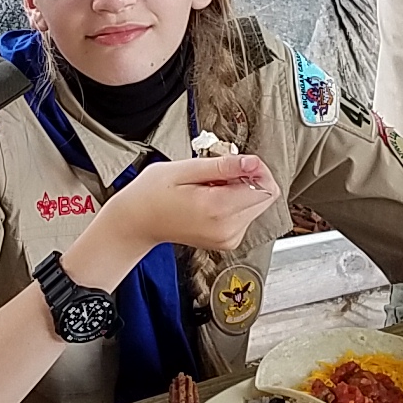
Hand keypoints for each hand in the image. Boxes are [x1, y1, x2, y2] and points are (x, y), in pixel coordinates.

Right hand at [68, 155, 279, 285]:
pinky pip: (245, 215)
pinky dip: (233, 202)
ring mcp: (228, 239)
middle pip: (264, 197)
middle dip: (248, 179)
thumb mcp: (185, 169)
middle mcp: (227, 229)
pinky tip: (210, 198)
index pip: (265, 188)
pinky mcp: (227, 241)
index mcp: (218, 210)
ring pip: (256, 205)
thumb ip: (223, 166)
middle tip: (217, 174)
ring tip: (209, 187)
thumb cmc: (152, 194)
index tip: (238, 161)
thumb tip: (253, 162)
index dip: (256, 169)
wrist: (138, 222)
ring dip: (239, 190)